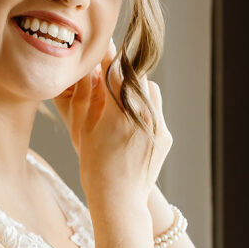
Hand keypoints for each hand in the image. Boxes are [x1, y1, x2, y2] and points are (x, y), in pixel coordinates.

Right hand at [55, 39, 172, 207]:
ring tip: (119, 104)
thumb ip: (86, 96)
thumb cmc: (94, 167)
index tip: (101, 47)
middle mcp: (145, 113)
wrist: (120, 201)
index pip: (116, 69)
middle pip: (136, 75)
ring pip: (151, 92)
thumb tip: (88, 70)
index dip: (106, 56)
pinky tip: (129, 127)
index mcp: (120, 109)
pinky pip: (157, 113)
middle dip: (122, 73)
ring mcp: (159, 125)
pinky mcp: (166, 137)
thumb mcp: (82, 130)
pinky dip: (145, 112)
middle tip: (108, 75)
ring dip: (136, 91)